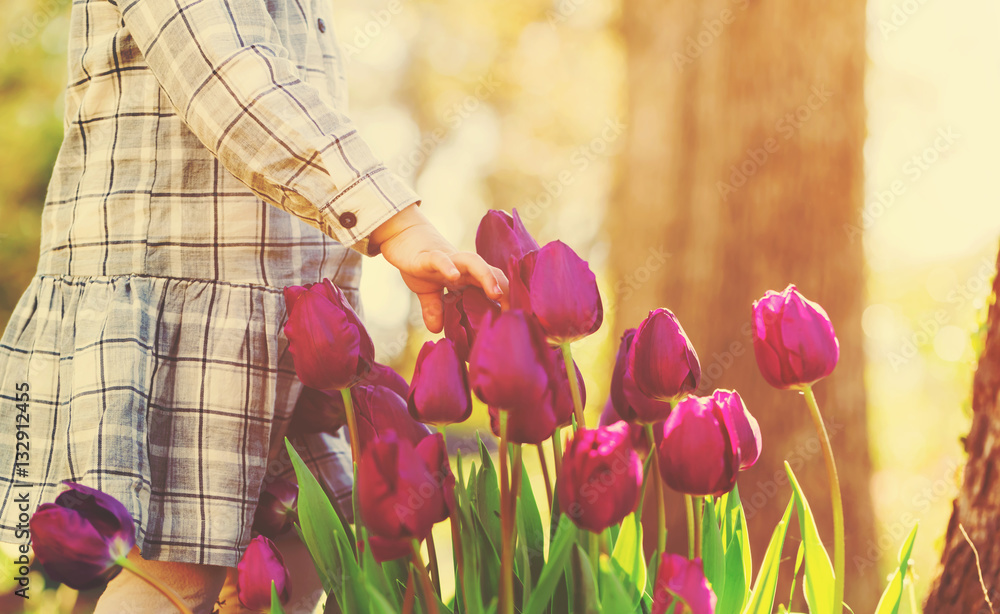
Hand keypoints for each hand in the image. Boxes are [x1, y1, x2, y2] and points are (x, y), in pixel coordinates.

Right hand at [370, 205, 507, 331]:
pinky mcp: (427, 256)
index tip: (515, 318)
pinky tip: (453, 276)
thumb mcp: (426, 292)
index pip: (492, 284)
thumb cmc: (419, 262)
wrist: (401, 235)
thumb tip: (435, 330)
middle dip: (506, 289)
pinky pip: (440, 259)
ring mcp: (447, 259)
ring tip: (496, 293)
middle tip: (515, 310)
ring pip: (473, 262)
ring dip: (487, 276)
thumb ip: (433, 309)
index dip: (506, 299)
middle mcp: (461, 266)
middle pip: (491, 271)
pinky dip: (448, 267)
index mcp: (465, 275)